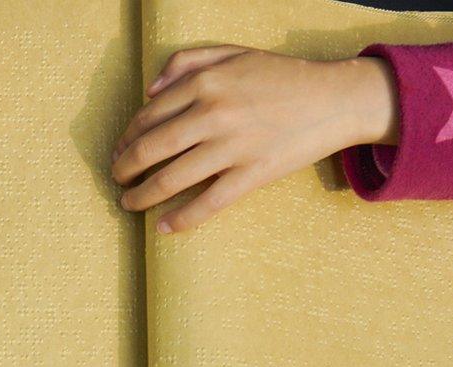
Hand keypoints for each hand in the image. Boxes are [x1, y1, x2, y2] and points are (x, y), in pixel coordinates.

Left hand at [111, 46, 398, 232]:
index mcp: (206, 82)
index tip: (119, 151)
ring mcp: (233, 146)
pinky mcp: (253, 173)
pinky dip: (181, 218)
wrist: (335, 98)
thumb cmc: (282, 76)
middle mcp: (214, 113)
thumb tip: (149, 91)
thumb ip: (188, 62)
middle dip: (124, 169)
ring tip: (129, 204)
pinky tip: (163, 228)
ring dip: (142, 196)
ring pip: (171, 178)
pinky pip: (208, 202)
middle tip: (116, 180)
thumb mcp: (234, 53)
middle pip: (151, 148)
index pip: (149, 116)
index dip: (127, 138)